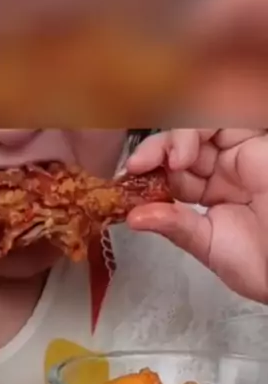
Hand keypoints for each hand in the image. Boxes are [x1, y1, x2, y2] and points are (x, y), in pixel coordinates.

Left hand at [126, 129, 267, 303]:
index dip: (150, 173)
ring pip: (199, 127)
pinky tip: (186, 151)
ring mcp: (240, 155)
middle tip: (138, 166)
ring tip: (173, 161)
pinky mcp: (256, 142)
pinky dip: (198, 127)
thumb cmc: (261, 264)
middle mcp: (225, 171)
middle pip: (181, 145)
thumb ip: (175, 227)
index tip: (128, 180)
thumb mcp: (208, 246)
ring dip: (176, 136)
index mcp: (212, 196)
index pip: (173, 174)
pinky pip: (224, 119)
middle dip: (156, 150)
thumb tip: (133, 219)